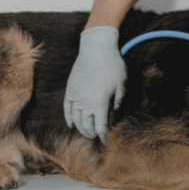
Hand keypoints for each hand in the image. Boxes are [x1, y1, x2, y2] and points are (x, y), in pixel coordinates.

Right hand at [63, 27, 126, 141]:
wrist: (96, 48)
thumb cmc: (112, 64)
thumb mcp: (121, 83)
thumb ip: (119, 100)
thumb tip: (115, 112)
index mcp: (100, 103)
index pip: (100, 126)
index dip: (103, 136)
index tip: (106, 141)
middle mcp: (86, 102)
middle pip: (86, 125)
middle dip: (92, 134)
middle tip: (96, 136)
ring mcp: (76, 96)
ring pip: (76, 119)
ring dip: (81, 128)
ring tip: (86, 132)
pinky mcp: (70, 89)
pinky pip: (67, 108)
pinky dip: (68, 118)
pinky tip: (71, 124)